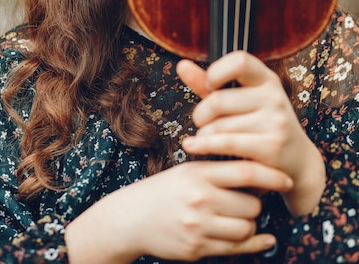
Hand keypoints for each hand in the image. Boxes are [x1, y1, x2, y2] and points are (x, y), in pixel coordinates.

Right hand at [65, 158, 289, 262]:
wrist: (132, 217)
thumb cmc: (165, 190)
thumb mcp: (188, 171)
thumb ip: (219, 171)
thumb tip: (259, 173)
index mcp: (199, 173)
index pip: (245, 171)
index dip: (271, 175)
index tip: (286, 179)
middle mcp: (200, 199)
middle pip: (251, 204)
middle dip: (254, 204)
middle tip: (246, 201)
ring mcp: (198, 226)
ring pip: (246, 228)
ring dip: (249, 223)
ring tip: (238, 217)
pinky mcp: (197, 248)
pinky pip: (236, 248)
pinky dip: (256, 244)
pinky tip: (266, 240)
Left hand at [177, 51, 325, 215]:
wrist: (297, 162)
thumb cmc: (260, 125)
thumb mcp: (240, 100)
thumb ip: (209, 84)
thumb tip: (181, 65)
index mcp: (267, 79)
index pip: (240, 61)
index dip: (217, 71)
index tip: (209, 86)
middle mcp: (274, 97)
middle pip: (218, 100)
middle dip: (201, 114)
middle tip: (202, 123)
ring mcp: (275, 121)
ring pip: (219, 125)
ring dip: (204, 135)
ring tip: (208, 138)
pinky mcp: (272, 146)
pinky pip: (226, 143)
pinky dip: (204, 146)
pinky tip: (192, 146)